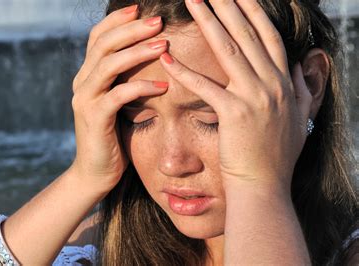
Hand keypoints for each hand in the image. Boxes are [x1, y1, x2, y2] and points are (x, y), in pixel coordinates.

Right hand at [70, 6, 168, 192]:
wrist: (96, 172)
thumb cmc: (114, 136)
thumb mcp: (117, 102)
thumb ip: (123, 80)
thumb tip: (149, 55)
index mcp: (87, 75)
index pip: (97, 37)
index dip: (117, 20)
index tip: (141, 8)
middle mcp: (81, 83)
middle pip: (102, 44)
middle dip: (131, 29)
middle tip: (158, 20)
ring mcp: (85, 100)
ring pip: (108, 65)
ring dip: (137, 52)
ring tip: (164, 45)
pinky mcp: (94, 119)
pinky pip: (118, 95)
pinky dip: (141, 87)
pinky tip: (164, 85)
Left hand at [160, 0, 312, 191]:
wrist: (264, 186)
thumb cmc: (276, 157)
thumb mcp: (300, 119)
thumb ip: (304, 91)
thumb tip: (305, 68)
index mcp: (285, 83)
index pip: (269, 38)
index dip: (254, 12)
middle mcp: (272, 84)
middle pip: (247, 35)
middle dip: (228, 6)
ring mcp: (254, 97)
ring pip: (228, 50)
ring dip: (208, 22)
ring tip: (191, 2)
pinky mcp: (234, 114)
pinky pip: (205, 86)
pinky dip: (184, 70)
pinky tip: (166, 56)